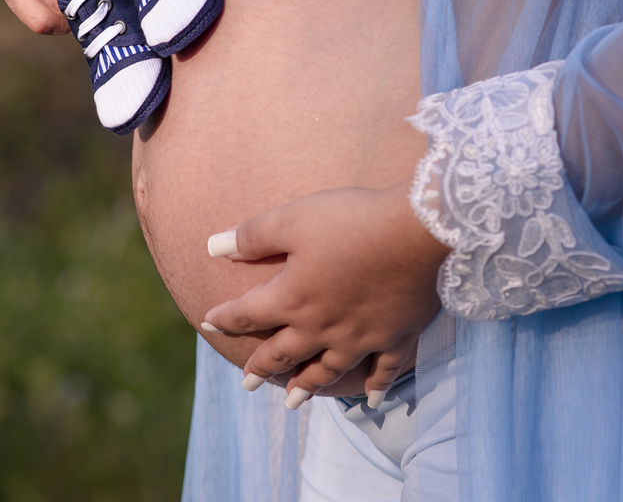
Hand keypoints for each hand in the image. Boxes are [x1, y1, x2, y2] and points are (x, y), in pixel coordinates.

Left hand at [201, 181, 448, 408]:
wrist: (415, 231)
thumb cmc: (349, 220)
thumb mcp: (291, 219)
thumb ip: (251, 236)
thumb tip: (212, 247)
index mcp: (292, 298)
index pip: (248, 313)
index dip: (225, 319)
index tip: (207, 325)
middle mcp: (321, 326)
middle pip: (284, 352)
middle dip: (262, 367)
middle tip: (247, 384)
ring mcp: (360, 336)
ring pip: (327, 369)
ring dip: (307, 386)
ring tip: (292, 403)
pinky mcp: (396, 335)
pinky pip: (382, 370)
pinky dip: (374, 386)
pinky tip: (368, 400)